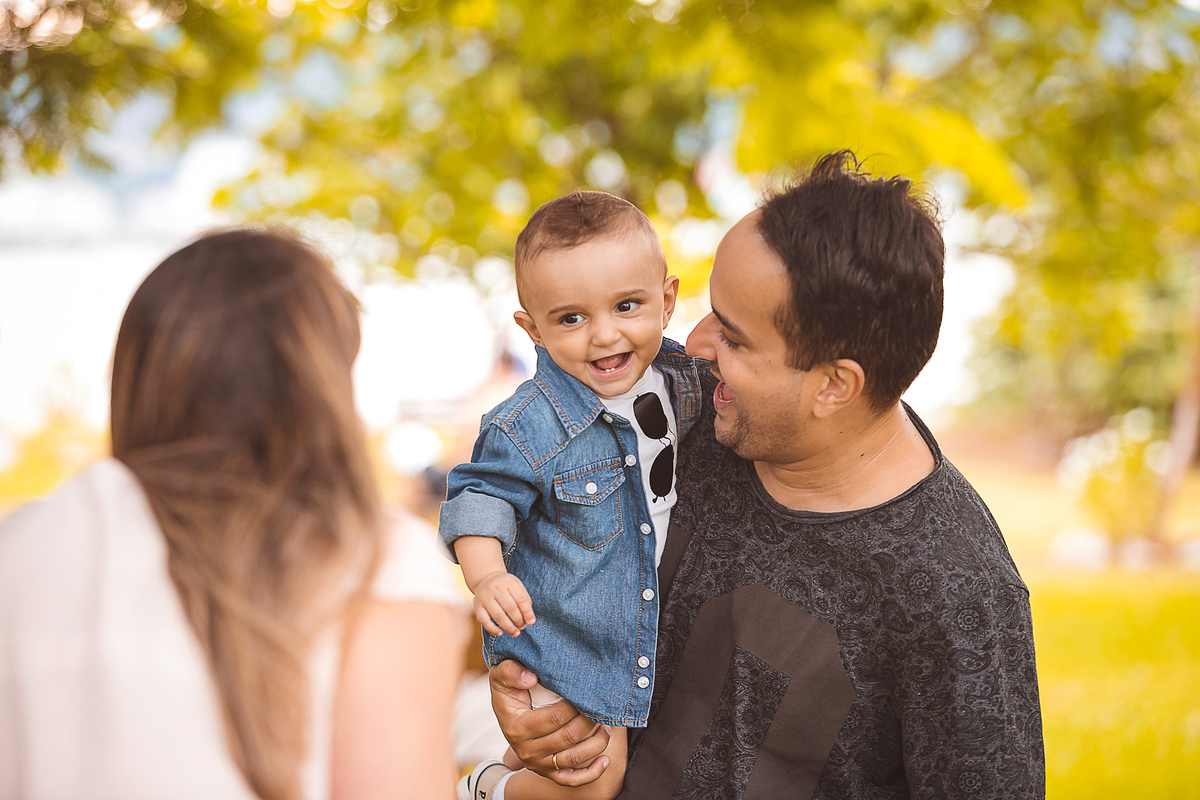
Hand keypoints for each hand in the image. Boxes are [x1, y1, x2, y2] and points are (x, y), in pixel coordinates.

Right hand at [473, 572, 534, 636]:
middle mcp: (496, 588)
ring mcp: (485, 597)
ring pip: (498, 616)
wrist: (485, 578)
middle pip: (510, 608)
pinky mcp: (477, 606)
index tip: (531, 622)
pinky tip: (500, 633)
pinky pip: (484, 620)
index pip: (521, 599)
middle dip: (518, 621)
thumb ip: (524, 600)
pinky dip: (492, 629)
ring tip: (515, 633)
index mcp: (509, 582)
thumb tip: (529, 619)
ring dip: (508, 627)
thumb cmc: (505, 586)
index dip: (527, 612)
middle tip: (522, 627)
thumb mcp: (516, 586)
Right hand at [489, 660, 611, 786]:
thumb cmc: (510, 689)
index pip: (555, 717)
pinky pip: (571, 779)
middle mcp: (526, 750)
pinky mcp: (548, 772)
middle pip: (568, 737)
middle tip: (600, 706)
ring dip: (597, 742)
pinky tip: (606, 760)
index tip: (586, 692)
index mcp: (517, 727)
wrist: (507, 714)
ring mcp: (538, 764)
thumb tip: (531, 678)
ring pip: (574, 758)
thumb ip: (510, 672)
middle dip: (589, 721)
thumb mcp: (500, 675)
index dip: (575, 705)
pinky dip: (592, 773)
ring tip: (606, 725)